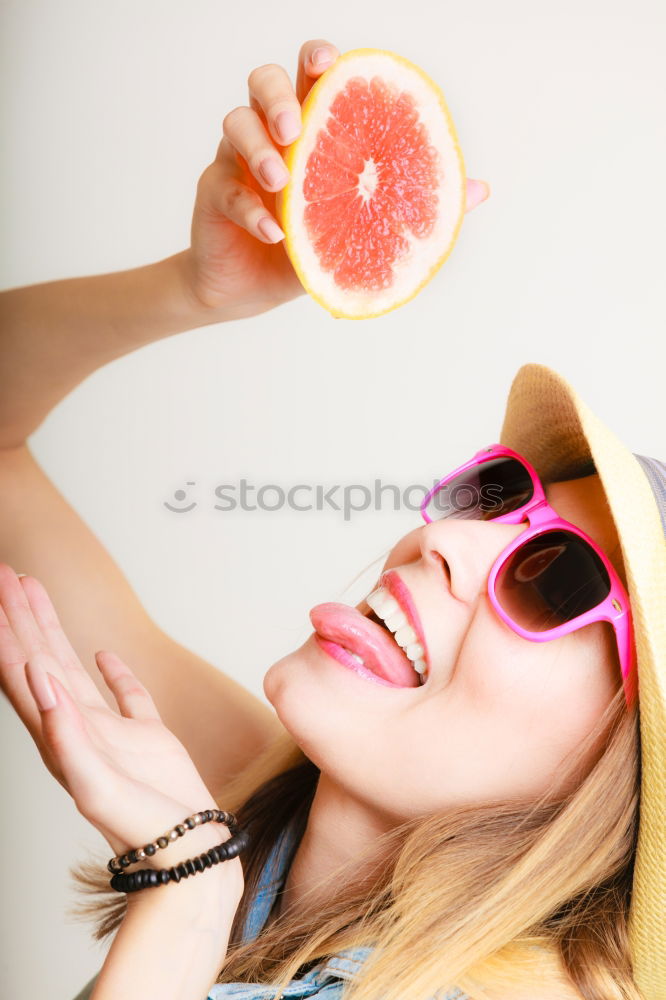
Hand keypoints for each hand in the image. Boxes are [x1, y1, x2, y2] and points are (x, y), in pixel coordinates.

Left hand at [0, 564, 240, 885]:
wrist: (190, 856)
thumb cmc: (144, 829)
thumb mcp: (96, 784)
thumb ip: (65, 732)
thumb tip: (40, 677)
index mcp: (60, 738)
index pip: (22, 674)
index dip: (7, 632)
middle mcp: (78, 730)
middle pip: (41, 660)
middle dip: (21, 616)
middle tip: (7, 572)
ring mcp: (113, 733)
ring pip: (74, 668)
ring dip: (53, 629)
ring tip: (37, 592)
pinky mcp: (148, 739)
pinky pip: (126, 695)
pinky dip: (112, 670)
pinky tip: (104, 653)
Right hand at [184, 38, 490, 316]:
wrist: (246, 293)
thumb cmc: (305, 251)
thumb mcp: (360, 231)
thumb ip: (412, 204)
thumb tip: (480, 190)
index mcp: (308, 132)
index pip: (309, 76)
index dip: (317, 59)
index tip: (330, 63)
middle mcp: (270, 136)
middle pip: (263, 82)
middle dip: (280, 96)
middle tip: (297, 129)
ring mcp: (235, 162)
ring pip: (234, 122)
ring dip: (258, 148)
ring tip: (281, 185)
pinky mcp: (214, 195)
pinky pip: (224, 189)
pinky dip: (250, 211)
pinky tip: (275, 235)